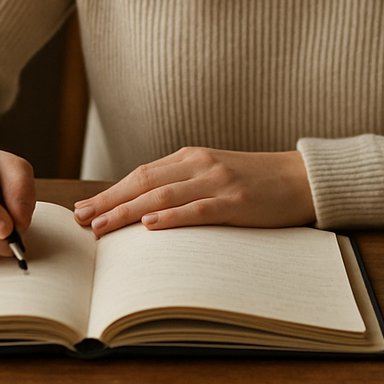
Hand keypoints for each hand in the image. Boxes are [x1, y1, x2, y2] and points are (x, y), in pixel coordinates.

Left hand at [72, 147, 314, 235]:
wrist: (302, 178)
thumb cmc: (257, 182)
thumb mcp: (216, 174)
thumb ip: (184, 184)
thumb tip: (145, 209)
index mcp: (192, 157)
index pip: (141, 174)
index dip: (110, 191)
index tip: (84, 208)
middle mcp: (200, 164)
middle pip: (144, 183)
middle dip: (109, 201)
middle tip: (81, 219)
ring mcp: (218, 182)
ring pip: (163, 196)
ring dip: (128, 212)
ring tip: (102, 226)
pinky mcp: (236, 202)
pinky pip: (198, 209)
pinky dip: (172, 217)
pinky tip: (151, 226)